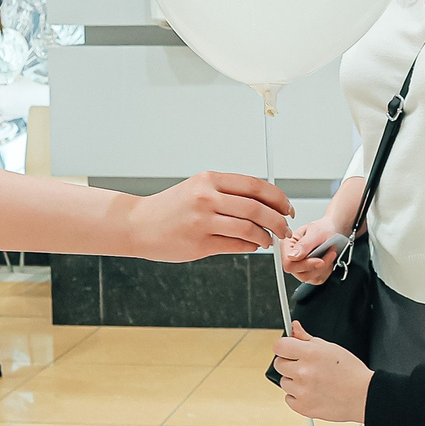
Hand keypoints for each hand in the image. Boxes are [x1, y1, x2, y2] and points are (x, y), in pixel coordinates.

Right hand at [126, 171, 293, 261]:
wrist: (137, 225)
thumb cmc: (170, 208)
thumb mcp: (197, 189)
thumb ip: (227, 193)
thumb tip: (264, 203)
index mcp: (208, 180)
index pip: (255, 185)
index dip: (277, 197)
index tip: (287, 207)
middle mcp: (206, 198)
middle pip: (256, 207)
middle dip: (278, 220)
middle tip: (285, 228)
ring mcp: (202, 221)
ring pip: (249, 228)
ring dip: (265, 236)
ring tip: (268, 240)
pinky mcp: (200, 244)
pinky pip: (236, 245)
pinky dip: (250, 246)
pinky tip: (252, 246)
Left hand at [271, 322, 372, 423]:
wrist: (362, 395)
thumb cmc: (351, 372)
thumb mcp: (330, 347)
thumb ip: (307, 338)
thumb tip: (294, 328)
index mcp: (310, 354)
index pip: (280, 346)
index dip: (284, 347)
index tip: (289, 350)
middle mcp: (303, 372)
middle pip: (279, 364)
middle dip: (289, 364)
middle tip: (305, 366)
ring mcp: (302, 391)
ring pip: (284, 382)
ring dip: (294, 381)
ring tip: (313, 381)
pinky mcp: (302, 407)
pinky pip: (288, 398)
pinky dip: (298, 396)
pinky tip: (312, 392)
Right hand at [279, 218, 348, 284]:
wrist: (332, 230)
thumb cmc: (322, 228)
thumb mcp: (315, 232)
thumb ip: (303, 245)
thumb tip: (292, 256)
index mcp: (288, 245)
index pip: (288, 263)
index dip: (304, 265)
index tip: (320, 260)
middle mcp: (292, 257)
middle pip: (300, 274)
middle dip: (319, 266)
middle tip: (330, 253)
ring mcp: (300, 267)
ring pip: (310, 278)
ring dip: (324, 268)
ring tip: (331, 253)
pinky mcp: (309, 272)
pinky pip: (317, 279)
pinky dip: (326, 271)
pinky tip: (328, 260)